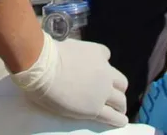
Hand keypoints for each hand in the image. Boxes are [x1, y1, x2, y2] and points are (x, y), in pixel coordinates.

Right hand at [11, 33, 128, 126]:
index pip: (106, 56)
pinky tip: (121, 121)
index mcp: (97, 53)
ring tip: (119, 110)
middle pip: (120, 81)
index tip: (96, 69)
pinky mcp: (96, 108)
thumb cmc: (49, 55)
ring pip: (120, 99)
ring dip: (120, 104)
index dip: (102, 63)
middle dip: (117, 87)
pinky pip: (112, 116)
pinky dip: (118, 119)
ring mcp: (102, 91)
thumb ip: (74, 51)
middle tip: (112, 93)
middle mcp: (105, 71)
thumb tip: (70, 53)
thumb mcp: (67, 45)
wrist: (45, 69)